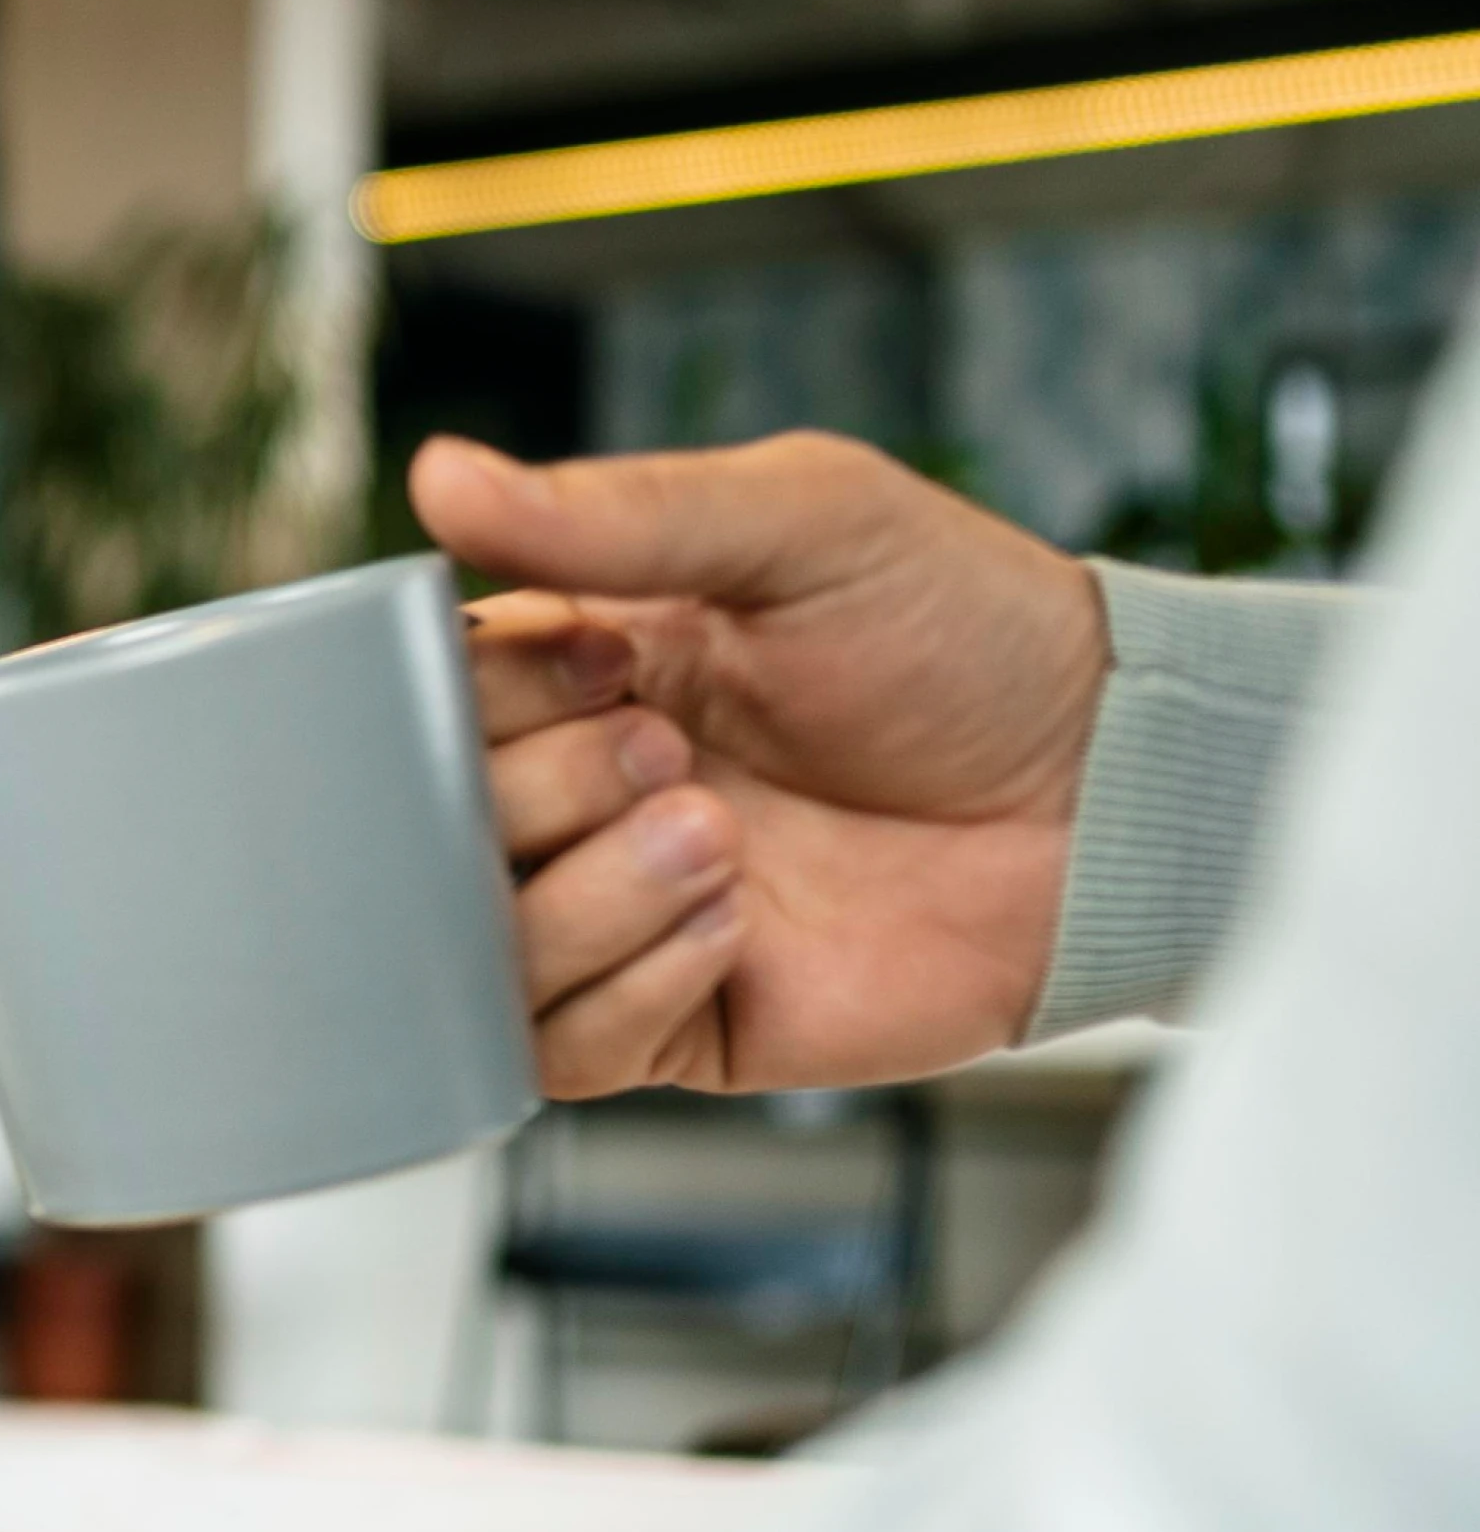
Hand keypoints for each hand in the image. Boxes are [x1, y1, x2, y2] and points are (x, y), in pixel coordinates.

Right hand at [410, 432, 1107, 1097]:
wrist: (1112, 794)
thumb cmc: (974, 637)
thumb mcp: (805, 523)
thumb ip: (619, 512)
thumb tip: (442, 477)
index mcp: (575, 673)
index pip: (420, 700)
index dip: (481, 697)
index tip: (601, 665)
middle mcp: (577, 799)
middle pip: (428, 832)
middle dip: (546, 793)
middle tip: (674, 754)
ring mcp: (618, 916)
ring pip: (478, 949)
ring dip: (589, 894)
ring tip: (718, 839)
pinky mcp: (677, 1024)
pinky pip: (558, 1054)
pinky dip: (632, 985)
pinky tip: (738, 924)